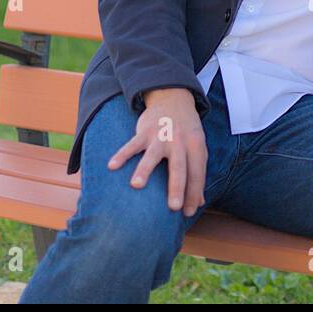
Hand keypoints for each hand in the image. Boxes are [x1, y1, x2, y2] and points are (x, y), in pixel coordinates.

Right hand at [108, 87, 206, 216]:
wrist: (174, 99)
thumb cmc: (186, 131)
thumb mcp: (197, 148)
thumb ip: (197, 173)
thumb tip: (201, 202)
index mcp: (196, 146)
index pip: (197, 173)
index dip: (194, 193)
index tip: (188, 213)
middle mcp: (180, 141)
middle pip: (179, 167)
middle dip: (177, 187)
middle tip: (173, 207)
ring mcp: (162, 135)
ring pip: (153, 155)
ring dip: (144, 170)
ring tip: (136, 186)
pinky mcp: (145, 131)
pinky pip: (132, 144)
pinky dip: (122, 154)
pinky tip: (112, 166)